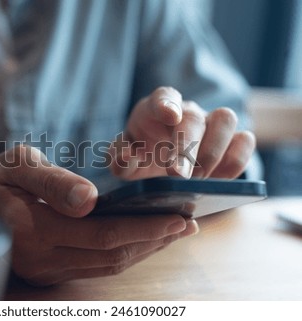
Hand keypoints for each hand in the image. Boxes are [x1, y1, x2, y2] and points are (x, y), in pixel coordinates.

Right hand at [0, 145, 197, 284]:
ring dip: (143, 249)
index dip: (145, 228)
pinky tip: (141, 238)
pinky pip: (95, 267)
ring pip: (106, 266)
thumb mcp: (18, 164)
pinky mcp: (48, 271)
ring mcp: (43, 270)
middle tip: (188, 224)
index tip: (179, 217)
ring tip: (174, 231)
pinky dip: (123, 253)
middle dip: (154, 241)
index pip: (103, 234)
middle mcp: (40, 259)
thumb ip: (53, 182)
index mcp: (33, 229)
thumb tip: (90, 200)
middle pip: (111, 255)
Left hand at [110, 87, 255, 179]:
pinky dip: (236, 158)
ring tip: (196, 181)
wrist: (161, 164)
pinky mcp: (231, 141)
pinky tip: (219, 178)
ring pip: (226, 119)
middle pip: (193, 117)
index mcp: (156, 108)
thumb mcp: (125, 159)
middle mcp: (186, 112)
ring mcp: (211, 123)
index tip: (169, 115)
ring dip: (212, 152)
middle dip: (187, 146)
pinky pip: (244, 141)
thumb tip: (127, 156)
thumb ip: (120, 158)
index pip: (164, 96)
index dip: (166, 103)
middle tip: (177, 174)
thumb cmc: (142, 155)